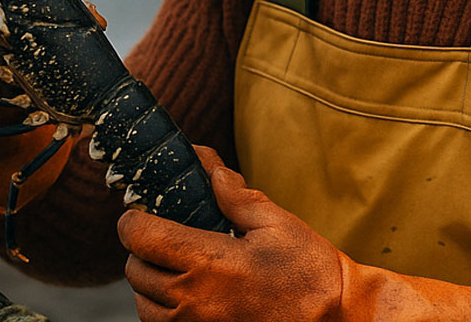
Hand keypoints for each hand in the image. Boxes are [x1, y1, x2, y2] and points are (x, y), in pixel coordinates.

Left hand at [119, 147, 470, 321]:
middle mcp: (193, 300)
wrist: (336, 320)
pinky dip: (164, 309)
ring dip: (151, 282)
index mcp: (208, 263)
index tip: (144, 210)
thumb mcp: (275, 222)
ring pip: (143, 304)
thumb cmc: (310, 271)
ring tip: (178, 266)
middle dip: (143, 248)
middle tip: (166, 234)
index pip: (139, 236)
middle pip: (135, 270)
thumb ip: (234, 194)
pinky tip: (190, 293)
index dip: (134, 218)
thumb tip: (205, 164)